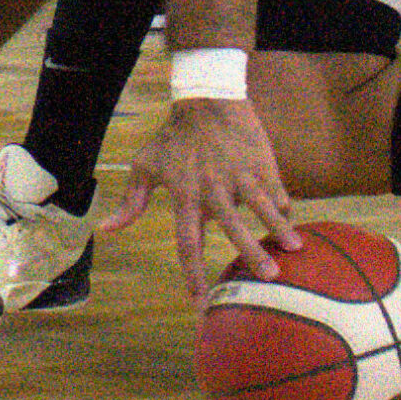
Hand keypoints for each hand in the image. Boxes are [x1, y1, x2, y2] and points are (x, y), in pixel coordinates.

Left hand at [100, 97, 297, 306]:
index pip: (188, 243)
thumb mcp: (146, 165)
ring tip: (295, 250)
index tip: (202, 304)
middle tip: (269, 279)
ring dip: (279, 229)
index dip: (194, 274)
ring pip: (262, 206)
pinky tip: (292, 221)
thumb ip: (130, 202)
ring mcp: (240, 174)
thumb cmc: (174, 135)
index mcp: (185, 196)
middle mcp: (213, 189)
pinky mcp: (260, 160)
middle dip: (251, 253)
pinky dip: (284, 205)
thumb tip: (105, 231)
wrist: (205, 95)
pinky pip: (276, 187)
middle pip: (233, 228)